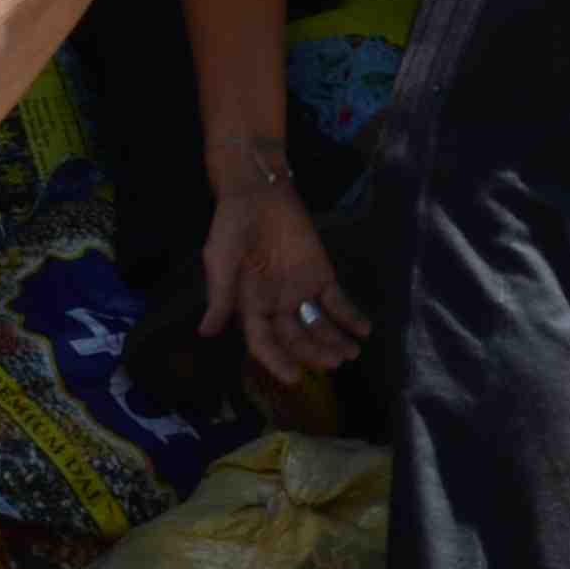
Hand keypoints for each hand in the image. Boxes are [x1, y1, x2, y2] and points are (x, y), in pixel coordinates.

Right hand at [202, 178, 369, 386]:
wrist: (257, 191)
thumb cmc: (232, 225)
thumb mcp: (220, 260)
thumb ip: (221, 296)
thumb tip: (206, 332)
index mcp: (250, 306)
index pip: (264, 343)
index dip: (277, 361)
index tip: (294, 377)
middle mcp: (276, 306)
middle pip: (296, 339)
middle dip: (314, 353)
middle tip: (334, 363)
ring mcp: (300, 292)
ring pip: (319, 326)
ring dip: (334, 341)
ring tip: (351, 352)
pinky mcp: (321, 276)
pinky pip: (337, 302)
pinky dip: (350, 316)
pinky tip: (363, 328)